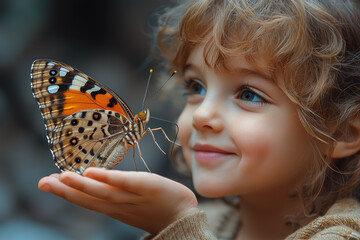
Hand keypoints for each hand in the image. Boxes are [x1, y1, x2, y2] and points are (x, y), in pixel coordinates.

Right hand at [38, 168, 197, 234]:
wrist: (182, 216)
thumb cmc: (155, 206)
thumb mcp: (129, 201)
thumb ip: (113, 192)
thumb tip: (95, 180)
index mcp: (114, 207)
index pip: (86, 200)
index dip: (66, 193)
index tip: (46, 183)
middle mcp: (119, 204)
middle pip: (89, 198)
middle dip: (65, 191)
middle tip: (43, 182)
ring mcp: (133, 197)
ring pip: (104, 193)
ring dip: (82, 186)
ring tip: (62, 177)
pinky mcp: (148, 187)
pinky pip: (127, 183)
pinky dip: (109, 180)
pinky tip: (93, 173)